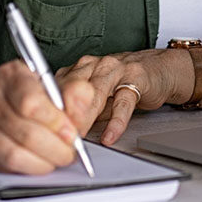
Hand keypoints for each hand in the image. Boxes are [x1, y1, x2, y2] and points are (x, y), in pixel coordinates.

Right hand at [0, 60, 93, 174]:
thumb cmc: (18, 92)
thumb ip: (71, 91)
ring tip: (56, 159)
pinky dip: (27, 169)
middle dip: (56, 149)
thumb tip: (86, 101)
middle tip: (69, 152)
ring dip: (43, 163)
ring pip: (14, 154)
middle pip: (26, 133)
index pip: (32, 103)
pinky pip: (4, 167)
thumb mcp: (46, 82)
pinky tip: (38, 162)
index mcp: (10, 74)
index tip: (72, 133)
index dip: (56, 123)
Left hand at [57, 49, 191, 145]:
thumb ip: (78, 110)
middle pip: (73, 88)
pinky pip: (124, 101)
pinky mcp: (136, 78)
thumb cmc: (123, 84)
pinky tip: (110, 136)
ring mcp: (115, 69)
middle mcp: (95, 65)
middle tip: (58, 137)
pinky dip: (116, 121)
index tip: (43, 130)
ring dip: (85, 116)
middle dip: (64, 113)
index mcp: (80, 68)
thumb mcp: (96, 97)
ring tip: (79, 136)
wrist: (158, 69)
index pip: (58, 87)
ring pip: (95, 92)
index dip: (50, 109)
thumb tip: (57, 134)